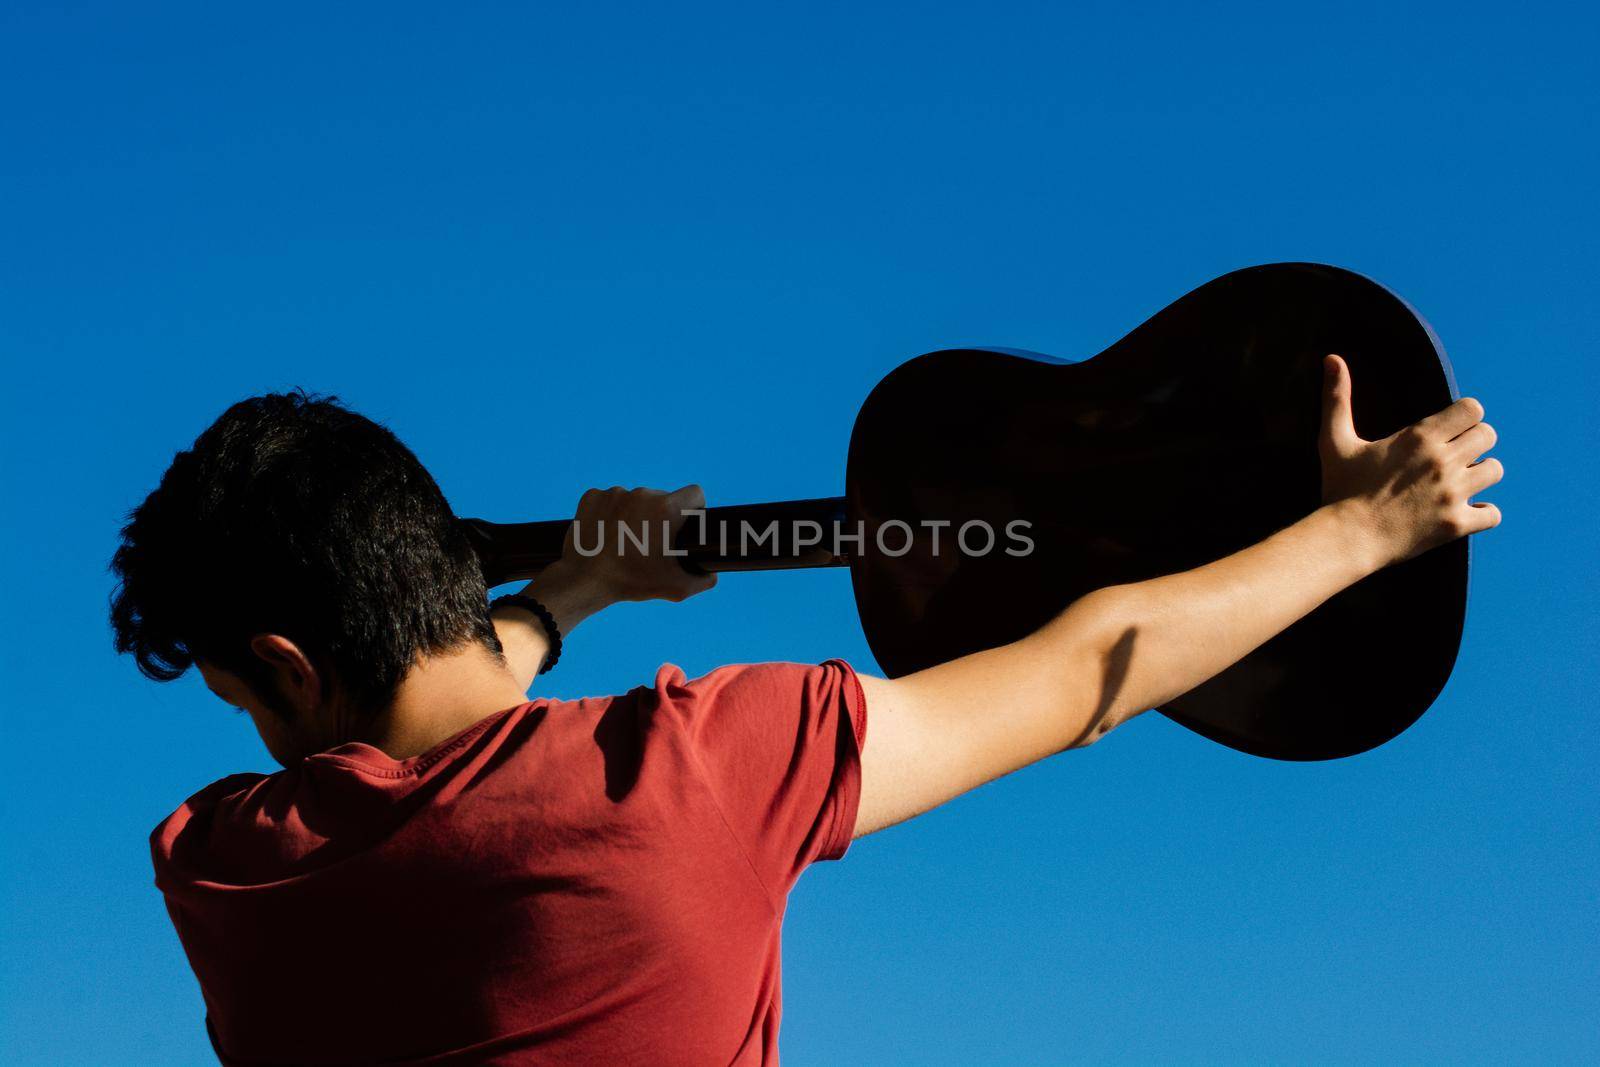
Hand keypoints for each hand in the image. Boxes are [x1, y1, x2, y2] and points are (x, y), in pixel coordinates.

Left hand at [557, 485, 717, 602]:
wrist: (584, 580)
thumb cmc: (631, 582)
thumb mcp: (675, 588)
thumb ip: (702, 581)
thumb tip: (711, 576)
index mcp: (666, 509)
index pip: (695, 492)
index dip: (694, 508)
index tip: (684, 524)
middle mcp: (642, 493)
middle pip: (662, 497)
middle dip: (659, 516)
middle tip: (649, 542)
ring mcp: (614, 492)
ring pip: (634, 500)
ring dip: (633, 515)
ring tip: (624, 541)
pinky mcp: (592, 496)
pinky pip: (608, 500)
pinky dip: (608, 514)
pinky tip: (605, 534)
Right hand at [1319, 353, 1503, 565]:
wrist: (1345, 538)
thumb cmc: (1340, 488)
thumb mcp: (1334, 440)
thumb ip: (1337, 398)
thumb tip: (1331, 359)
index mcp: (1420, 437)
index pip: (1473, 409)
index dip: (1463, 417)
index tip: (1448, 430)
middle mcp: (1443, 461)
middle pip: (1489, 435)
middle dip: (1474, 443)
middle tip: (1452, 456)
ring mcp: (1453, 493)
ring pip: (1495, 470)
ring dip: (1479, 474)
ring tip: (1458, 483)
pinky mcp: (1457, 524)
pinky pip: (1493, 513)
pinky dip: (1482, 513)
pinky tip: (1463, 512)